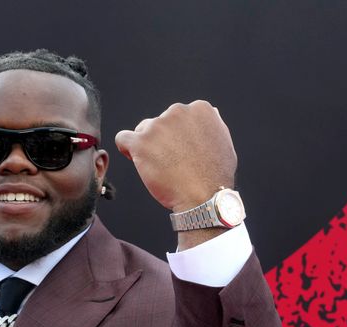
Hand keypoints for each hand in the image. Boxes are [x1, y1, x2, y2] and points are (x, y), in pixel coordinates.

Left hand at [114, 100, 236, 211]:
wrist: (204, 197)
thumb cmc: (215, 176)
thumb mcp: (224, 143)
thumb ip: (212, 125)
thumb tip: (210, 113)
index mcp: (199, 109)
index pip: (179, 116)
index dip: (176, 134)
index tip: (179, 150)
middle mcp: (178, 112)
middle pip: (159, 122)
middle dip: (161, 140)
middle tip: (169, 161)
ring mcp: (158, 126)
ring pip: (142, 131)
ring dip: (146, 146)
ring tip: (158, 166)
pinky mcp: (141, 142)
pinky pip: (122, 138)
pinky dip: (126, 148)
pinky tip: (134, 158)